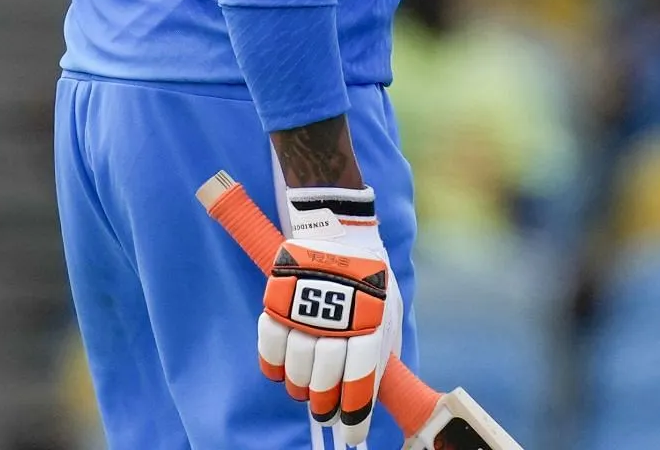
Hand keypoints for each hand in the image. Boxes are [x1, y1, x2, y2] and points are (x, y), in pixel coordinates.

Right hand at [257, 186, 401, 444]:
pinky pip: (269, 346)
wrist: (338, 231)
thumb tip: (376, 393)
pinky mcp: (277, 301)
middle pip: (326, 378)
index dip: (356, 413)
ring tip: (305, 392)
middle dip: (325, 405)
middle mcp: (338, 318)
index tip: (352, 434)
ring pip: (296, 367)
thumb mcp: (389, 308)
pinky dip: (274, 366)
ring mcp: (304, 310)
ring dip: (300, 388)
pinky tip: (282, 373)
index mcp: (372, 319)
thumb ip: (383, 347)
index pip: (362, 378)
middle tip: (325, 413)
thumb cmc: (369, 277)